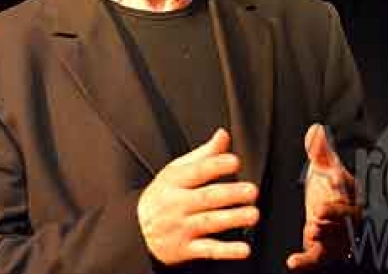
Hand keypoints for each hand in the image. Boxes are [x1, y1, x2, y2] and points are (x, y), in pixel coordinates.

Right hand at [137, 128, 259, 265]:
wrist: (135, 231)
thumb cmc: (163, 196)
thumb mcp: (176, 172)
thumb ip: (204, 155)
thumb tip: (223, 135)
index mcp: (174, 181)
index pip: (197, 171)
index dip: (216, 165)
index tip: (235, 161)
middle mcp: (176, 204)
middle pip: (206, 197)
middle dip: (230, 194)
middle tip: (251, 191)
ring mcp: (180, 228)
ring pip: (208, 223)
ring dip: (232, 219)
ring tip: (252, 214)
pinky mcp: (184, 249)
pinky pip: (207, 250)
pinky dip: (226, 251)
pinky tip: (243, 249)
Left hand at [287, 124, 357, 270]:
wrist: (332, 211)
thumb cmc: (331, 187)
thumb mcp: (325, 167)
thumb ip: (320, 151)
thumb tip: (315, 129)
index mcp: (351, 194)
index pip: (350, 191)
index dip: (342, 188)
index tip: (333, 182)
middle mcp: (349, 217)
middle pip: (347, 219)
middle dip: (335, 216)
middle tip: (320, 213)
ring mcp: (338, 236)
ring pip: (336, 240)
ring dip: (325, 237)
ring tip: (311, 231)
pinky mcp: (324, 250)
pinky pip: (317, 258)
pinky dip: (306, 262)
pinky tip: (292, 262)